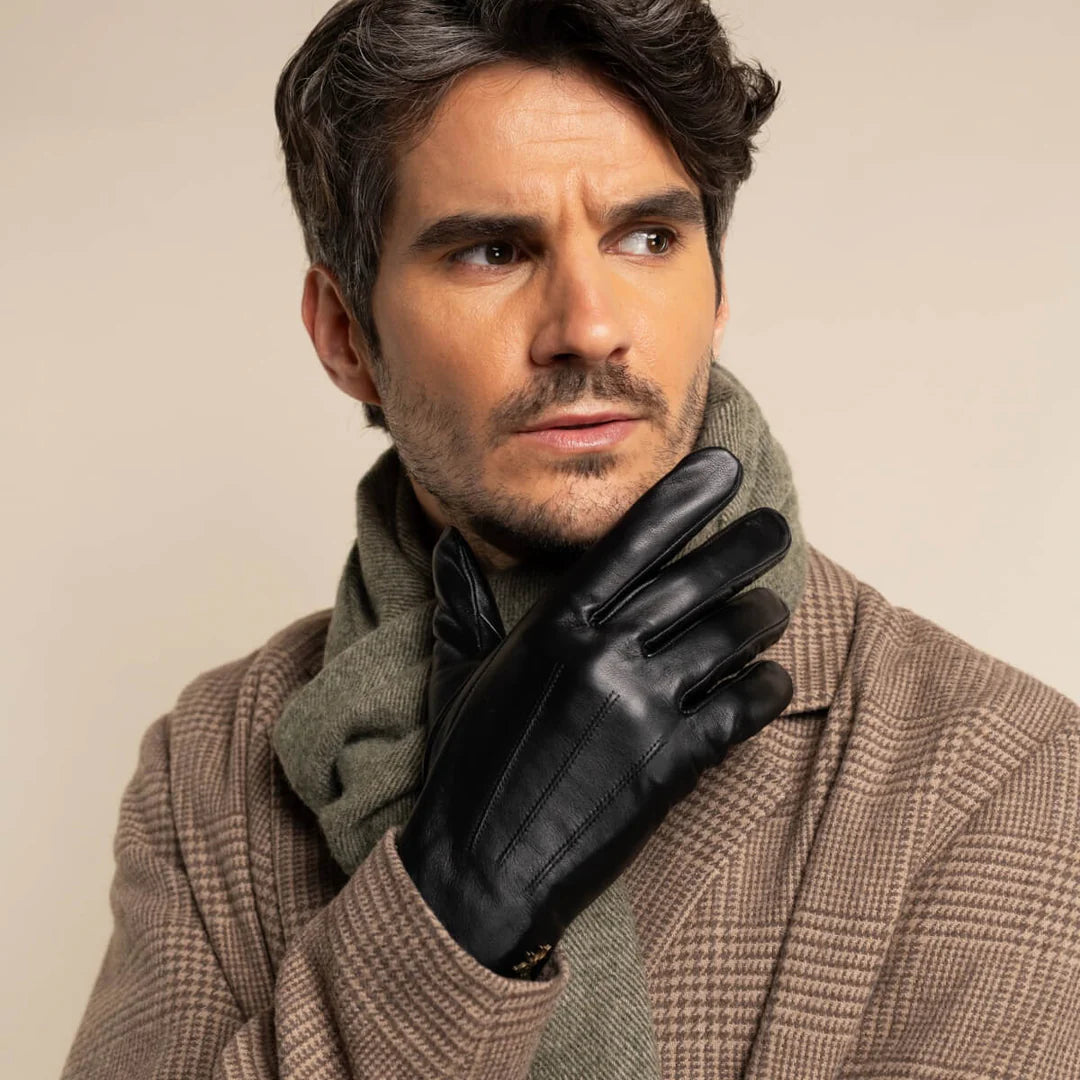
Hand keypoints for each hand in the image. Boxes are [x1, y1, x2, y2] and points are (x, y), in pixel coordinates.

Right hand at [396, 447, 793, 977]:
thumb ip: (462, 604)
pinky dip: (766, 685)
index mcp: (554, 627)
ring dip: (761, 618)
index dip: (685, 497)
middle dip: (748, 546)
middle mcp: (602, 656)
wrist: (479, 869)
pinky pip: (742, 708)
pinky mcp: (670, 765)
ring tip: (767, 611)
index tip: (725, 468)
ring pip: (731, 638)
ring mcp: (641, 710)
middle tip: (776, 529)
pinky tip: (770, 678)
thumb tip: (447, 548)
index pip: (634, 540)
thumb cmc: (469, 768)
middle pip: (697, 579)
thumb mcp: (461, 674)